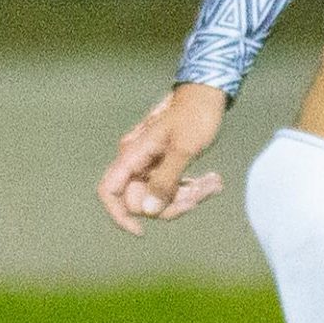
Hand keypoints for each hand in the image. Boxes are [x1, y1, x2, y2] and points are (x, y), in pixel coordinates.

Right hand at [100, 83, 229, 236]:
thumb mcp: (184, 149)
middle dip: (172, 203)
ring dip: (187, 196)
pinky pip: (172, 186)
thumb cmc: (196, 115)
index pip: (109, 191)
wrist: (210, 92)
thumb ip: (165, 181)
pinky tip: (213, 181)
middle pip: (142, 200)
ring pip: (161, 195)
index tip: (141, 230)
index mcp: (133, 154)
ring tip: (214, 183)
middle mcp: (137, 160)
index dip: (119, 214)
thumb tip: (148, 212)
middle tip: (202, 193)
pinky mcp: (166, 163)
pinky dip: (191, 187)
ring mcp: (151, 163)